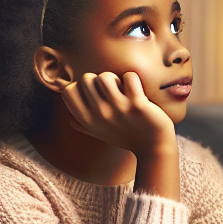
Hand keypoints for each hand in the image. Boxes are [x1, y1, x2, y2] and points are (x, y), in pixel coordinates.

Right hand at [60, 71, 176, 158]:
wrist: (154, 147)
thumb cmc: (127, 138)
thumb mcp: (102, 135)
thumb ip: (85, 127)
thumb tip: (71, 121)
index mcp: (88, 120)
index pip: (67, 91)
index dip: (80, 86)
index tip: (94, 93)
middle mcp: (99, 115)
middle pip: (86, 78)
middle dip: (99, 80)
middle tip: (112, 91)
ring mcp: (118, 109)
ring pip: (105, 76)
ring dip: (115, 78)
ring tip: (123, 90)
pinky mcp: (137, 104)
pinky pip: (129, 77)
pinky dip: (134, 80)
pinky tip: (137, 90)